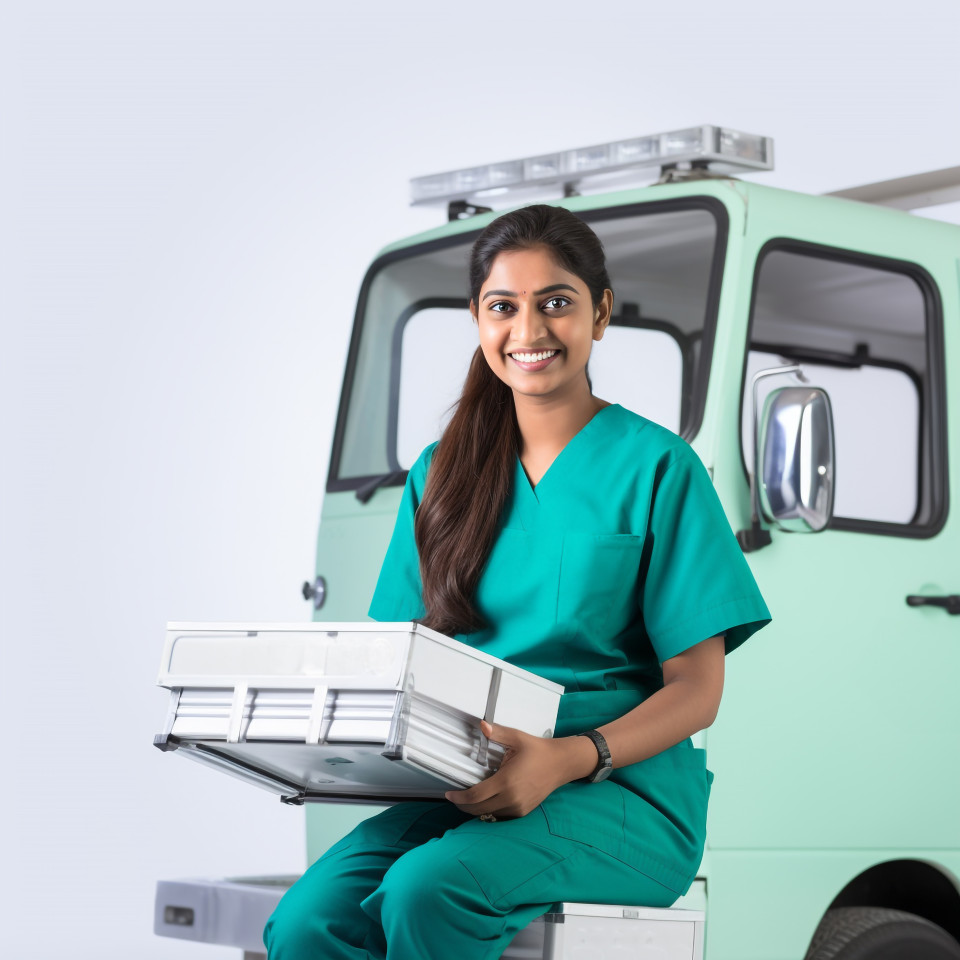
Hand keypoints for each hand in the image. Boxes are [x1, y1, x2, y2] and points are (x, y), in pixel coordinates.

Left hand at [444, 720, 592, 818]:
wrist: (561, 764)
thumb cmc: (538, 750)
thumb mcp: (517, 738)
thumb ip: (498, 733)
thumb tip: (482, 725)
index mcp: (506, 781)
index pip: (475, 796)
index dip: (459, 798)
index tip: (449, 794)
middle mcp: (511, 798)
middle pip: (478, 810)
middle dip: (464, 806)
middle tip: (455, 798)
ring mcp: (518, 807)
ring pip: (489, 814)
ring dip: (476, 809)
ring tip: (468, 798)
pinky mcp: (523, 811)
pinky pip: (500, 815)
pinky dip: (490, 810)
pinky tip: (485, 801)